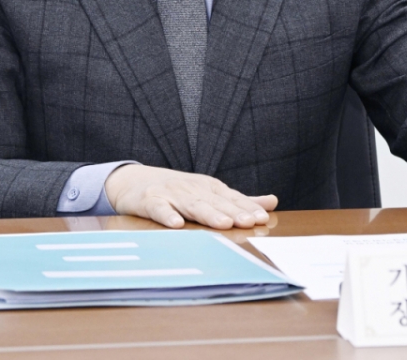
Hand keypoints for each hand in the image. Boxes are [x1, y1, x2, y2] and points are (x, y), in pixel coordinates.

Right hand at [103, 164, 277, 229]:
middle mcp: (193, 189)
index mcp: (209, 188)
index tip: (262, 217)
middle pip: (215, 203)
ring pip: (192, 206)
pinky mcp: (151, 201)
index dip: (246, 208)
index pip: (231, 199)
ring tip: (223, 224)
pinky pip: (160, 209)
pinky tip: (176, 224)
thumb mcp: (210, 192)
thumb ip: (240, 200)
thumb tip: (272, 202)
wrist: (135, 181)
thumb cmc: (178, 191)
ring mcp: (172, 194)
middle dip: (233, 212)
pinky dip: (168, 215)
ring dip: (208, 214)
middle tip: (250, 221)